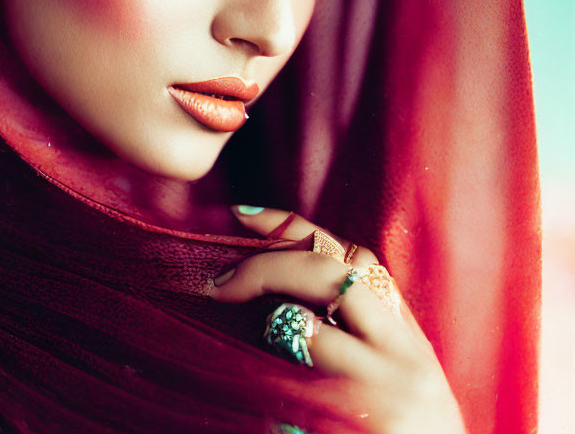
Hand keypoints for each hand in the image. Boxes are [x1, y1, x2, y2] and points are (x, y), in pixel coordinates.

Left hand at [209, 206, 466, 433]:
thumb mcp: (397, 381)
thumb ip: (356, 336)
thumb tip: (278, 297)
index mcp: (408, 339)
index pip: (355, 256)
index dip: (295, 227)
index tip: (244, 213)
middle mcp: (404, 356)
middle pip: (328, 276)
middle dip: (265, 266)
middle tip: (219, 281)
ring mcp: (383, 391)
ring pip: (305, 327)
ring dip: (261, 321)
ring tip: (235, 323)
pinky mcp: (358, 420)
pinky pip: (293, 383)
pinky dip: (263, 374)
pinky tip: (247, 380)